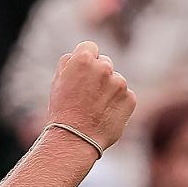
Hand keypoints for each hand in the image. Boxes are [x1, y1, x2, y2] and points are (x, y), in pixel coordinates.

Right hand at [46, 40, 137, 156]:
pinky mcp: (130, 98)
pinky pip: (125, 96)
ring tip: (95, 108)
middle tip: (88, 95)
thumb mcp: (57, 82)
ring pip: (116, 80)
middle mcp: (104, 67)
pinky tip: (105, 114)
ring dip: (109, 90)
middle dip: (98, 75)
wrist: (75, 140)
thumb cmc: (63, 111)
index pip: (90, 47)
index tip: (82, 72)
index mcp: (83, 59)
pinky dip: (118, 103)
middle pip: (105, 63)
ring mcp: (119, 83)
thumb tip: (79, 55)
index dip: (85, 59)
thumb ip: (69, 63)